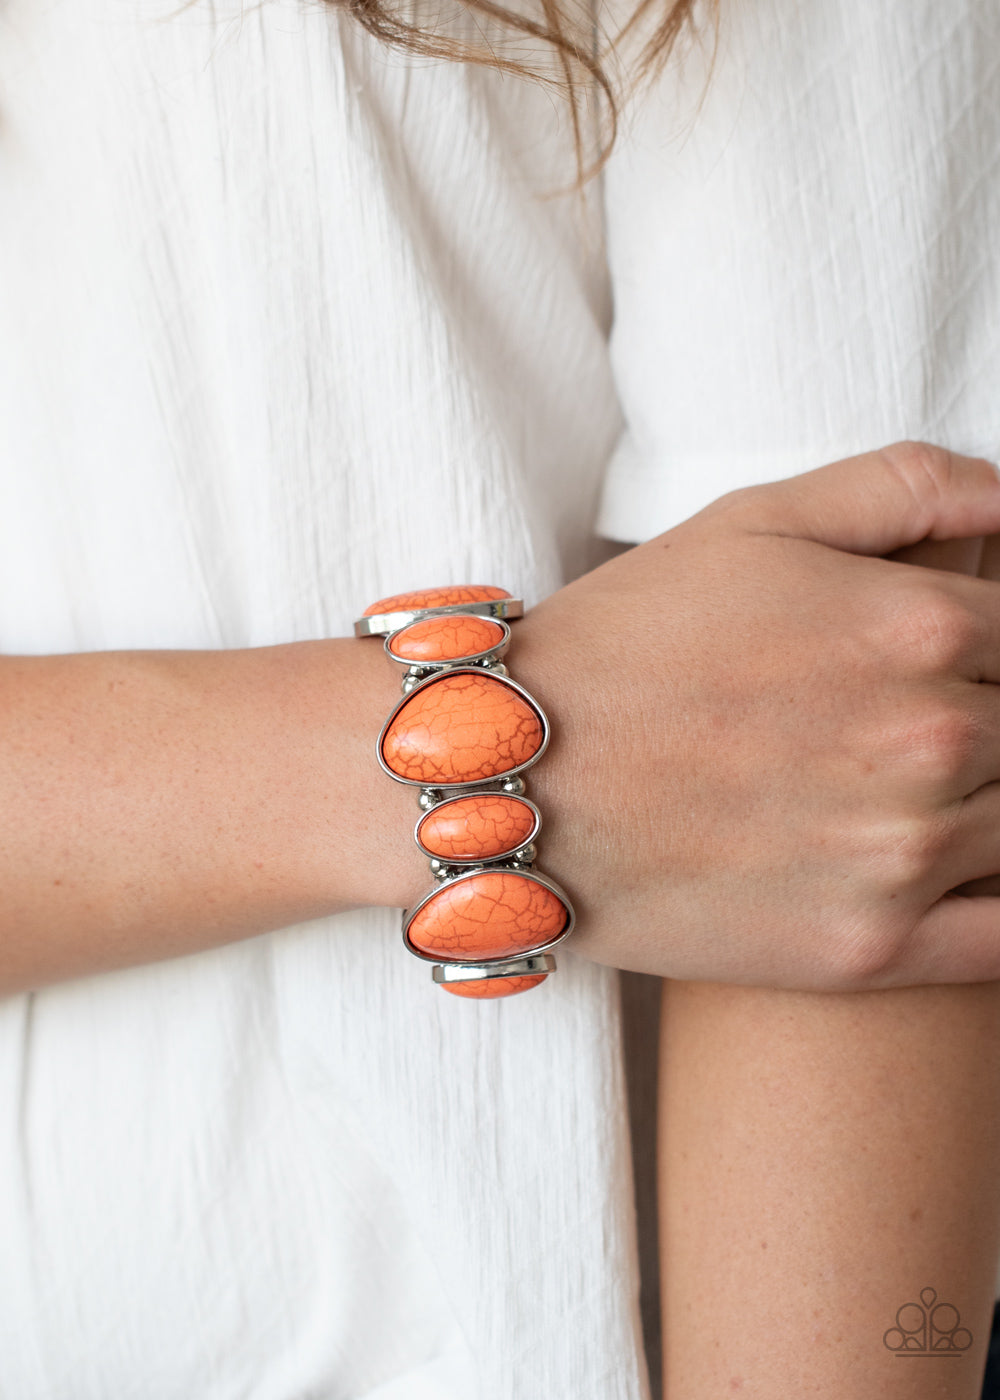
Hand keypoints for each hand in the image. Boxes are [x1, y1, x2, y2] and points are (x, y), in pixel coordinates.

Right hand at [514, 441, 999, 990]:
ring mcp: (905, 856)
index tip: (963, 663)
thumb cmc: (625, 643)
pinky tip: (961, 872)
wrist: (511, 782)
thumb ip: (908, 485)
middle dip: (992, 721)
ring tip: (902, 786)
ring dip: (991, 800)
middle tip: (902, 728)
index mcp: (921, 626)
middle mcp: (932, 740)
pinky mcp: (870, 951)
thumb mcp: (753, 519)